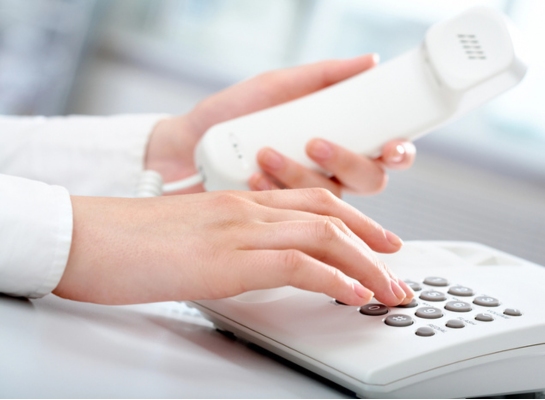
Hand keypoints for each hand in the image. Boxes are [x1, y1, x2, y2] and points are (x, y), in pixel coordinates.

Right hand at [54, 188, 412, 305]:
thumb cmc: (132, 240)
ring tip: (388, 289)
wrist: (88, 237)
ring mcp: (239, 230)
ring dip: (365, 264)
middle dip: (372, 241)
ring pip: (324, 235)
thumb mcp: (195, 234)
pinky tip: (352, 294)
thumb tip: (260, 263)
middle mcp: (247, 209)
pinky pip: (297, 264)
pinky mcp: (227, 260)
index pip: (313, 198)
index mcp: (240, 201)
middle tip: (397, 267)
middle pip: (329, 213)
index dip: (354, 217)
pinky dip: (333, 279)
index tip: (376, 239)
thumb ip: (233, 241)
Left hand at [145, 54, 415, 195]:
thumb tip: (369, 61)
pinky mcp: (281, 216)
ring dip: (299, 173)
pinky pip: (295, 212)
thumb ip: (323, 76)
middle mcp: (329, 170)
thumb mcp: (276, 86)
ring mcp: (305, 196)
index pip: (385, 152)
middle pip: (369, 180)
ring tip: (264, 153)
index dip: (398, 152)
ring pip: (331, 196)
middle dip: (346, 161)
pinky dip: (274, 189)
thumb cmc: (232, 113)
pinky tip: (251, 176)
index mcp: (339, 140)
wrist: (186, 147)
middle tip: (314, 143)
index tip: (389, 146)